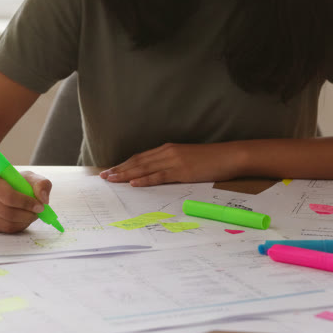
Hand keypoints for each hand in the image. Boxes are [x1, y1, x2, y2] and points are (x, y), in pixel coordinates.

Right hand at [0, 169, 52, 232]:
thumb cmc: (12, 182)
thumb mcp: (27, 177)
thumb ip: (41, 184)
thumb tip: (43, 200)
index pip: (8, 196)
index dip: (27, 203)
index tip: (40, 206)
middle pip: (7, 213)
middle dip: (27, 215)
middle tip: (37, 213)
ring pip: (5, 224)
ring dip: (23, 222)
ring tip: (30, 215)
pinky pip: (2, 230)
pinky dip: (16, 227)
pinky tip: (20, 219)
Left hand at [99, 143, 241, 185]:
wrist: (229, 156)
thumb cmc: (211, 159)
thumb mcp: (187, 158)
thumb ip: (172, 163)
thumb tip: (159, 173)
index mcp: (168, 149)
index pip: (140, 157)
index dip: (124, 164)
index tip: (111, 170)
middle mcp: (167, 152)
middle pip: (138, 161)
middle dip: (119, 169)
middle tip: (104, 176)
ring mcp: (174, 161)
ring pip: (144, 168)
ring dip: (126, 174)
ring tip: (112, 180)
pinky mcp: (181, 171)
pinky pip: (159, 176)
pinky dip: (145, 180)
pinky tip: (134, 183)